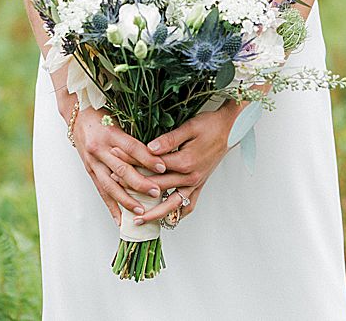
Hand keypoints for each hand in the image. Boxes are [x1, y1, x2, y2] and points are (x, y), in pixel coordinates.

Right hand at [63, 100, 171, 227]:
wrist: (76, 114)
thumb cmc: (102, 114)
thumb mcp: (119, 118)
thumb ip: (135, 135)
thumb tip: (159, 150)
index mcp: (110, 133)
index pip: (132, 147)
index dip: (147, 158)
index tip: (163, 167)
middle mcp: (100, 148)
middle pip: (121, 169)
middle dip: (140, 183)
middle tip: (156, 192)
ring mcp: (93, 161)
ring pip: (110, 184)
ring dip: (126, 199)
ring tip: (140, 210)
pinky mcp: (89, 170)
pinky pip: (101, 191)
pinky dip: (111, 206)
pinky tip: (120, 219)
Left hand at [115, 103, 239, 227]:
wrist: (230, 130)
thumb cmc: (210, 126)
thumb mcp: (189, 127)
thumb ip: (169, 140)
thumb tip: (149, 148)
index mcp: (185, 162)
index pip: (151, 166)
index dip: (131, 162)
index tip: (115, 160)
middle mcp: (190, 177)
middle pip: (157, 186)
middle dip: (134, 187)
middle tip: (115, 188)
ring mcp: (195, 184)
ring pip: (172, 204)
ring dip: (155, 213)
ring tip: (138, 220)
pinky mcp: (199, 185)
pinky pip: (189, 205)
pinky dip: (178, 214)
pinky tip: (167, 220)